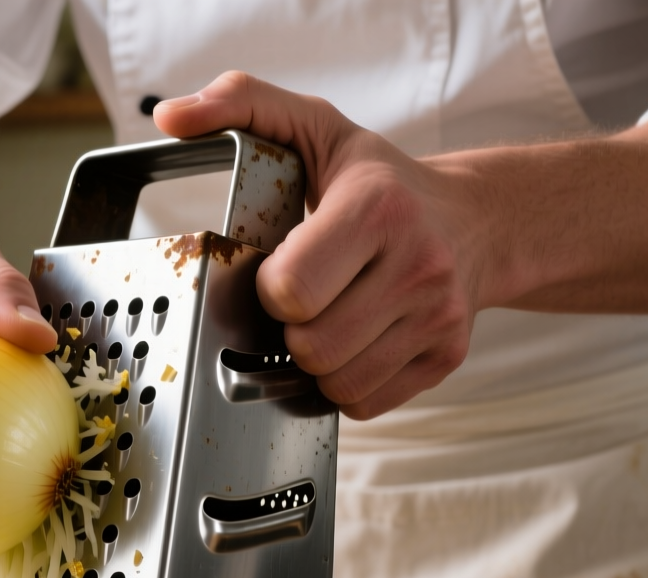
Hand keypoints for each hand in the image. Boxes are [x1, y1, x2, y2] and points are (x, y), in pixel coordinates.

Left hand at [155, 72, 486, 418]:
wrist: (478, 221)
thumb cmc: (380, 180)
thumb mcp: (313, 127)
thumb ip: (239, 104)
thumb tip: (169, 115)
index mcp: (379, 208)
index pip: (291, 291)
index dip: (270, 287)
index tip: (284, 264)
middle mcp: (420, 264)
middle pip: (311, 346)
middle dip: (289, 328)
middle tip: (305, 297)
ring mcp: (438, 317)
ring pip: (336, 382)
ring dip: (315, 361)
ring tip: (329, 318)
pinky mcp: (447, 357)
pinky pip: (364, 404)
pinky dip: (345, 383)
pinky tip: (355, 342)